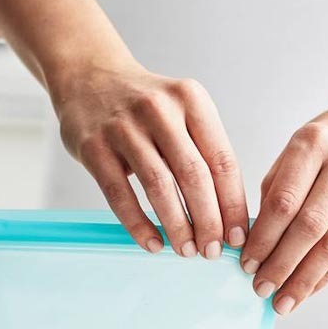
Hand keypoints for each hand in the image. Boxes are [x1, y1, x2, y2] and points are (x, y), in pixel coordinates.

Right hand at [50, 63, 248, 257]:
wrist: (89, 77)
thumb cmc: (145, 107)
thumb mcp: (182, 111)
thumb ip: (203, 152)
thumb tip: (228, 215)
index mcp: (191, 100)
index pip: (222, 160)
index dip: (233, 205)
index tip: (238, 236)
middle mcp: (160, 109)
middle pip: (194, 176)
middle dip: (208, 221)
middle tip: (211, 251)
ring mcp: (124, 127)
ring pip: (159, 186)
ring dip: (177, 226)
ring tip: (186, 250)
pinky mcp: (94, 147)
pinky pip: (120, 195)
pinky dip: (139, 224)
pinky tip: (153, 243)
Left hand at [240, 107, 327, 313]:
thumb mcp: (297, 149)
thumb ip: (276, 189)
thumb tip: (254, 242)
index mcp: (312, 143)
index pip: (283, 201)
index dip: (264, 238)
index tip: (247, 264)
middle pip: (309, 226)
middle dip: (282, 264)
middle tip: (261, 288)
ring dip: (305, 277)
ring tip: (284, 300)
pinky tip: (309, 287)